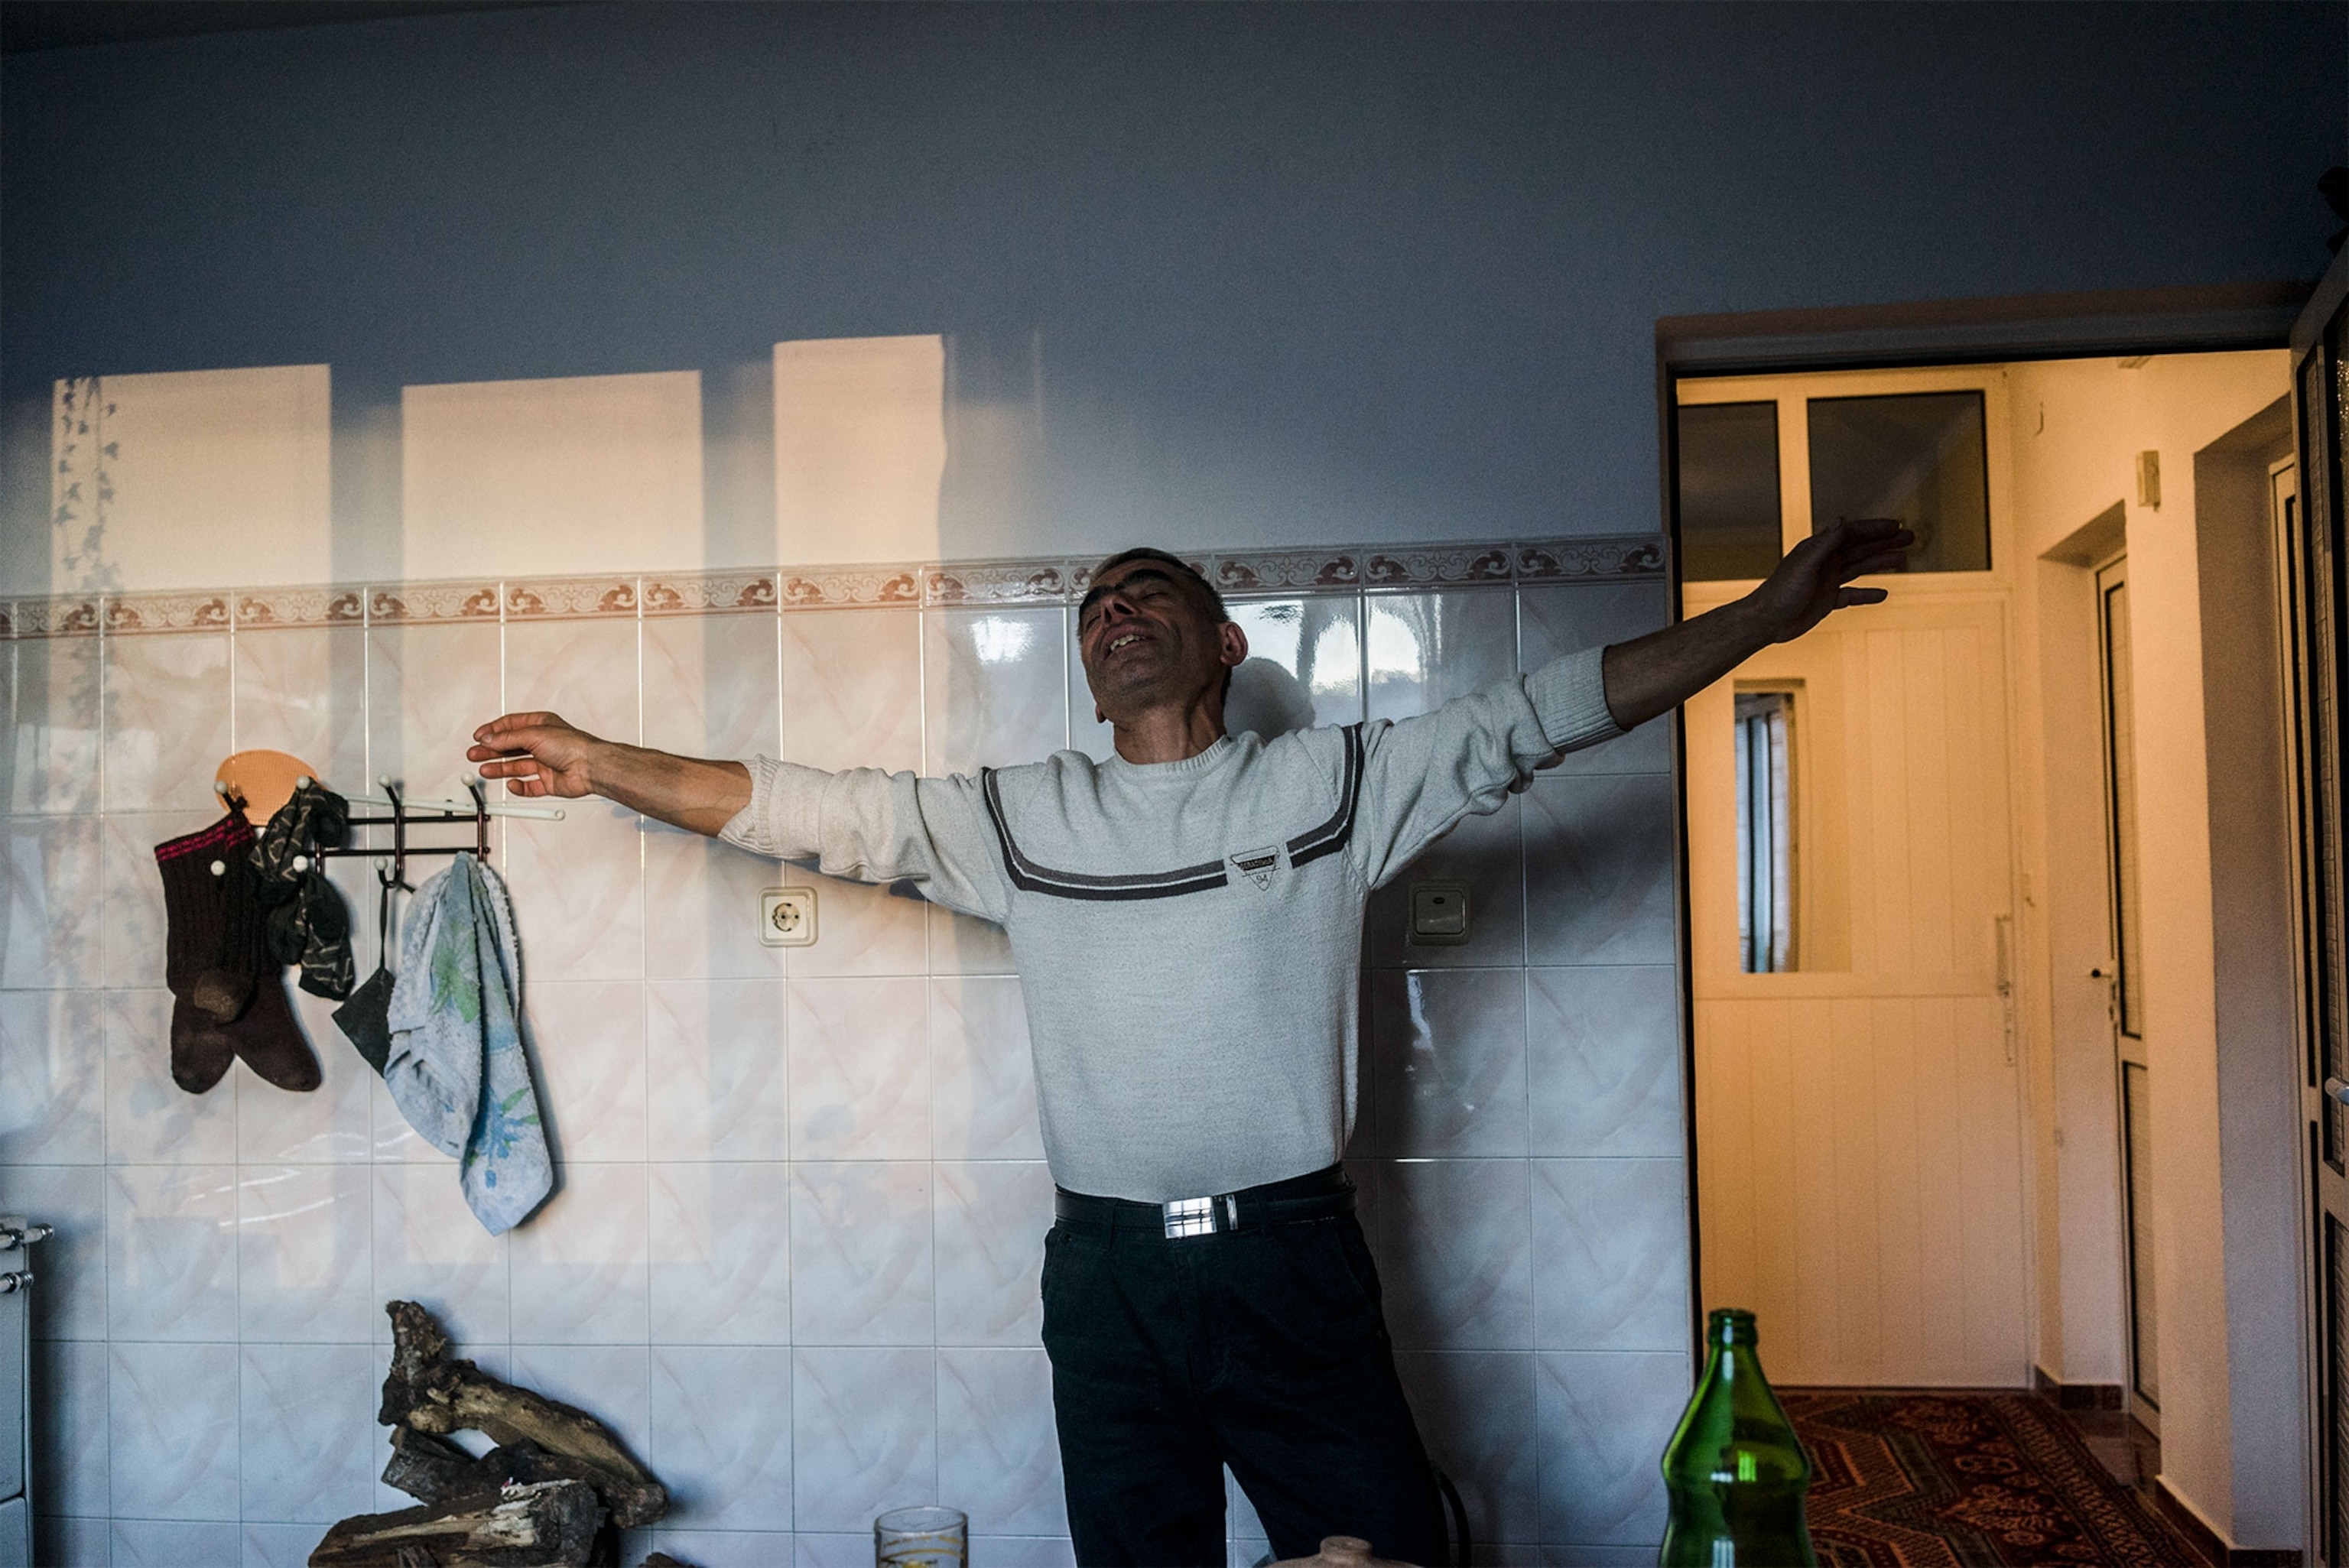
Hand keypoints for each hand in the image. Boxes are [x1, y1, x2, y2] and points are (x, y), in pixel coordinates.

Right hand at [466, 712, 600, 797]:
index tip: (478, 737)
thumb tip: (488, 738)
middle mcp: (542, 743)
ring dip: (500, 768)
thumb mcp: (533, 735)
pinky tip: (512, 784)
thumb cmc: (572, 745)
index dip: (492, 731)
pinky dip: (520, 786)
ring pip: (517, 767)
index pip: (510, 726)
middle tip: (474, 754)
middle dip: (491, 751)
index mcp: (540, 726)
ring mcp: (545, 763)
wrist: (590, 767)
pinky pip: (530, 786)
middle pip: (510, 747)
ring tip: (485, 770)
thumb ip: (508, 739)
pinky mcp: (549, 781)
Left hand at [1747, 518, 1914, 643]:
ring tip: (1903, 559)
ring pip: (1860, 568)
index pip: (1852, 533)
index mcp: (1819, 549)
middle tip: (1911, 537)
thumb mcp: (1806, 564)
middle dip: (1885, 542)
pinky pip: (1852, 595)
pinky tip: (1883, 594)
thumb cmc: (1780, 592)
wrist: (1765, 622)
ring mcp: (1827, 581)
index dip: (1875, 528)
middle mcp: (1825, 562)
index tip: (1897, 525)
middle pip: (1860, 548)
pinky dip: (1867, 594)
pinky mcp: (1826, 601)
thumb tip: (1843, 519)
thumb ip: (1825, 543)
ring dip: (1881, 563)